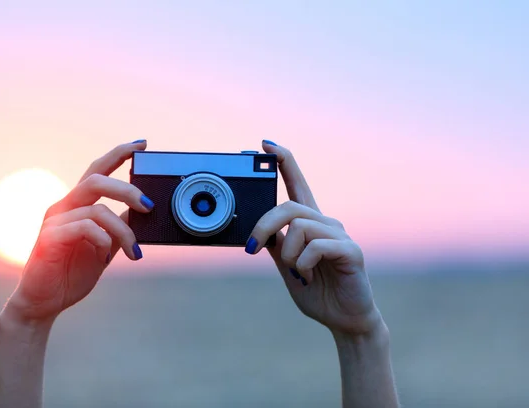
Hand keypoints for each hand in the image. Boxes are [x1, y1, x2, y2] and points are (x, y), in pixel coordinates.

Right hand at [5, 140, 153, 321]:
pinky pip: (83, 227)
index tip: (142, 144)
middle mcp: (64, 207)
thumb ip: (119, 227)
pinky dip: (102, 239)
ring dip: (123, 230)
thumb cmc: (73, 272)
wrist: (45, 302)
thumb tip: (142, 211)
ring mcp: (54, 221)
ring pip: (97, 209)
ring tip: (134, 252)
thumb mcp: (105, 246)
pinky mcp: (49, 238)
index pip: (97, 170)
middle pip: (95, 180)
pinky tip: (105, 255)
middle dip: (127, 189)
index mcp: (77, 205)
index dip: (119, 154)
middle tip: (149, 205)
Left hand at [246, 140, 381, 335]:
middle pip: (289, 206)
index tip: (265, 144)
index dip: (283, 162)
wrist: (343, 319)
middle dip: (264, 225)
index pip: (296, 184)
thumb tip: (257, 227)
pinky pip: (317, 246)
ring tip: (298, 274)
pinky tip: (309, 277)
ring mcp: (340, 235)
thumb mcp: (287, 265)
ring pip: (300, 226)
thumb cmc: (316, 291)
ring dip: (290, 255)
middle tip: (252, 247)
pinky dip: (304, 264)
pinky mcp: (350, 251)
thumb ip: (276, 244)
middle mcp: (326, 223)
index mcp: (310, 223)